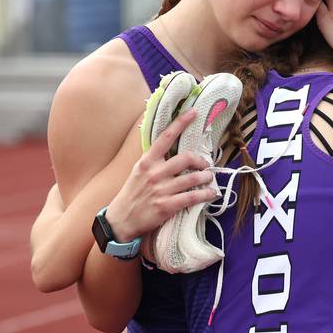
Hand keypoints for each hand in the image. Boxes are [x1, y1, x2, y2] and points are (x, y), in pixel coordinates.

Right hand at [105, 110, 215, 241]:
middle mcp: (154, 173)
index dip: (181, 123)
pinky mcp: (166, 206)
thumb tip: (171, 146)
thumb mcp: (139, 171)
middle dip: (200, 160)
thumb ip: (154, 159)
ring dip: (206, 177)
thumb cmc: (132, 193)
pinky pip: (192, 197)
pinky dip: (205, 195)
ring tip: (208, 178)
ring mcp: (161, 190)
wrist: (121, 220)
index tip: (193, 112)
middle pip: (186, 158)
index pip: (166, 137)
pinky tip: (211, 194)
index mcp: (147, 161)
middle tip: (205, 164)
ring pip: (192, 178)